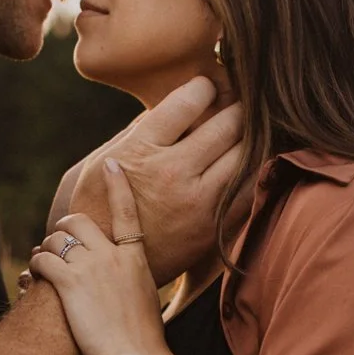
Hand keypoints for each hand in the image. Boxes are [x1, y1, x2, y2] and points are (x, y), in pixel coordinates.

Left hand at [31, 160, 174, 354]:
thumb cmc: (144, 340)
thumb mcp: (148, 301)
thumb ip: (134, 283)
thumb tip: (127, 287)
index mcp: (136, 259)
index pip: (127, 212)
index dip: (118, 185)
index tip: (111, 164)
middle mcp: (113, 257)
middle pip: (78, 222)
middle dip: (62, 229)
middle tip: (56, 243)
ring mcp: (92, 268)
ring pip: (57, 239)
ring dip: (45, 249)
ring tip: (44, 265)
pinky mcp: (71, 284)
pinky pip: (44, 260)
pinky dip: (36, 266)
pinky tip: (35, 277)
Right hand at [67, 77, 249, 286]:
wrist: (103, 267)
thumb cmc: (99, 208)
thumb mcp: (103, 161)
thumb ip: (138, 131)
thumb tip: (172, 106)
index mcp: (143, 150)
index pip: (190, 100)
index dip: (204, 87)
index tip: (207, 87)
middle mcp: (174, 173)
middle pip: (228, 123)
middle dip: (237, 107)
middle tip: (237, 103)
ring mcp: (198, 201)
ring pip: (247, 154)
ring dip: (250, 138)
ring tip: (245, 131)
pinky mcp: (213, 226)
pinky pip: (250, 189)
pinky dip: (254, 170)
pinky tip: (247, 163)